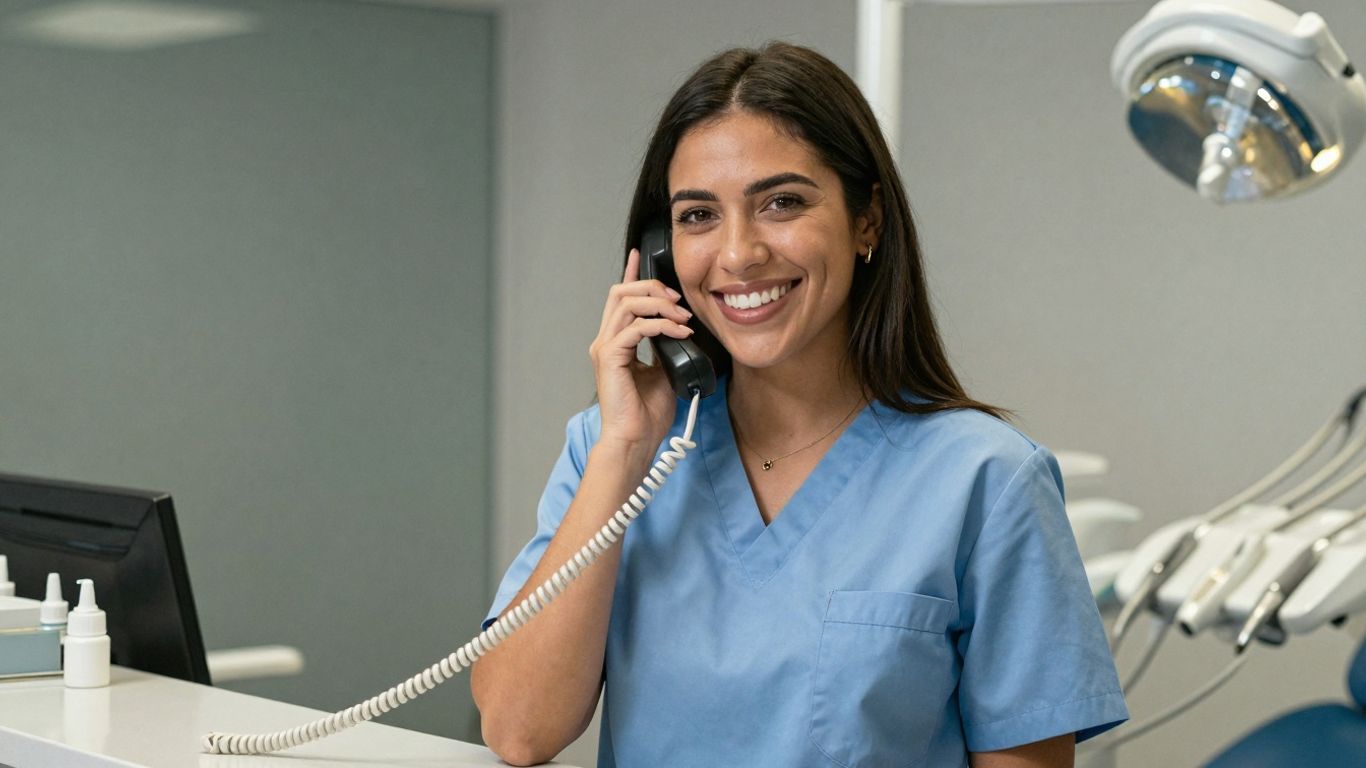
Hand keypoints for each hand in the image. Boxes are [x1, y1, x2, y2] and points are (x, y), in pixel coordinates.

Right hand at [588, 248, 694, 457]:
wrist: (635, 440)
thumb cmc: (647, 414)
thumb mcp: (664, 372)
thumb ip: (667, 347)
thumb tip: (682, 330)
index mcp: (616, 342)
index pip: (620, 299)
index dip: (631, 274)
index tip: (640, 255)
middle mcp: (606, 341)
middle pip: (621, 292)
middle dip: (652, 287)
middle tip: (678, 300)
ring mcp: (606, 348)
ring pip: (626, 303)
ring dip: (659, 304)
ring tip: (682, 318)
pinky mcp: (610, 358)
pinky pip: (636, 328)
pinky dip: (661, 326)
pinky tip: (679, 333)